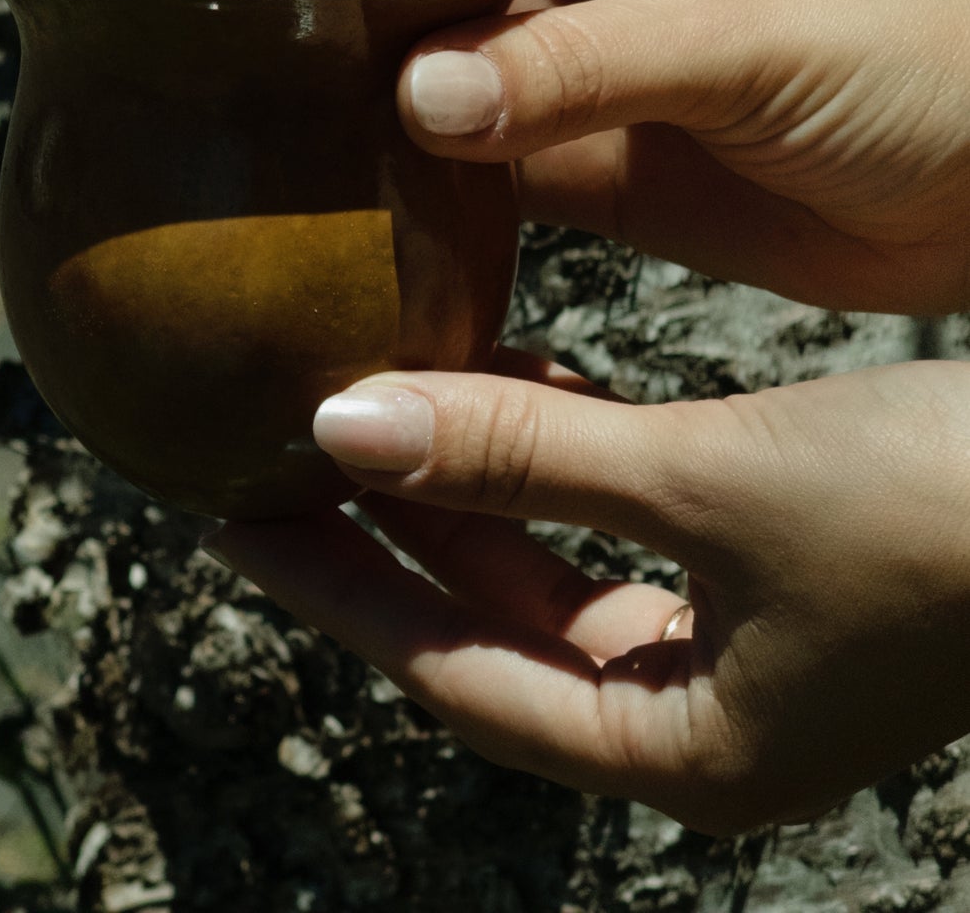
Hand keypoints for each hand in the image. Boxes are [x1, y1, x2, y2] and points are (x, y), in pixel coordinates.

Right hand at [120, 0, 969, 313]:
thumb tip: (418, 99)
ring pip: (393, 19)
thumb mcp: (748, 28)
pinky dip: (377, 172)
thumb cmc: (920, 53)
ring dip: (310, 42)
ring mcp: (558, 38)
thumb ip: (583, 61)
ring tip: (195, 68)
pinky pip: (441, 149)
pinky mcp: (572, 147)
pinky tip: (308, 196)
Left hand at [202, 357, 969, 833]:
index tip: (234, 521)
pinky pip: (628, 529)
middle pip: (501, 631)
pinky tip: (515, 377)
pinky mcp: (783, 575)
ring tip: (382, 396)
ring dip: (479, 488)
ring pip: (563, 573)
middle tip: (285, 451)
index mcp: (687, 756)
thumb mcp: (705, 479)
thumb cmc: (932, 511)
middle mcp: (711, 724)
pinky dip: (564, 461)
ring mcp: (753, 653)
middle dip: (398, 537)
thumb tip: (346, 426)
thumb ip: (523, 456)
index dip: (340, 592)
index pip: (457, 676)